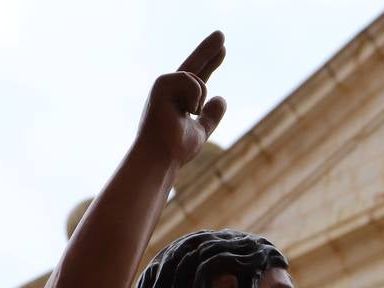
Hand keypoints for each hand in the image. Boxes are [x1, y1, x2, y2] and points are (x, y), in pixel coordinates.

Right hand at [136, 31, 227, 166]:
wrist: (161, 155)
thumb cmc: (175, 149)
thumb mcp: (201, 131)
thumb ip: (210, 116)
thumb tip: (221, 98)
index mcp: (178, 100)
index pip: (198, 78)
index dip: (211, 63)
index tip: (222, 49)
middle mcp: (170, 90)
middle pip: (194, 66)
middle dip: (209, 50)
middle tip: (222, 34)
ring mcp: (164, 86)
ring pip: (197, 80)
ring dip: (199, 99)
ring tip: (188, 114)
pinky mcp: (162, 83)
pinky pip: (191, 80)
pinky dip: (195, 96)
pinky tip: (186, 109)